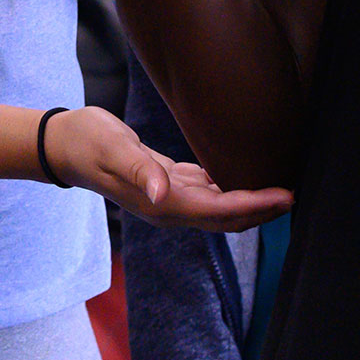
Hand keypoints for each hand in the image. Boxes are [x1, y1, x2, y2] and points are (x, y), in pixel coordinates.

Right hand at [42, 105, 292, 231]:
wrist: (64, 144)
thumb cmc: (87, 142)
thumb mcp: (113, 150)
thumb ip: (140, 171)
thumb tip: (161, 195)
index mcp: (162, 204)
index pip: (219, 211)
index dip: (254, 206)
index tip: (285, 196)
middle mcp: (169, 207)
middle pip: (227, 217)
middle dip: (262, 210)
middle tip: (296, 194)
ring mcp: (167, 197)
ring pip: (219, 207)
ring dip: (251, 202)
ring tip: (280, 188)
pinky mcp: (166, 183)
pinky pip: (206, 192)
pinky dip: (230, 188)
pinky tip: (244, 175)